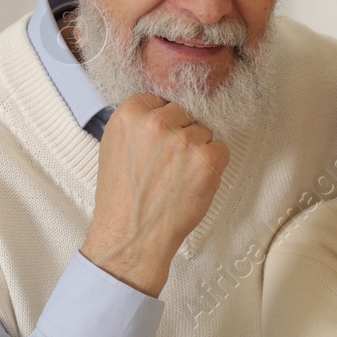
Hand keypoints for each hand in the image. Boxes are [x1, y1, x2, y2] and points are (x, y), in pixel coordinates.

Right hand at [81, 95, 229, 296]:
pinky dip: (213, 166)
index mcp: (129, 115)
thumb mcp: (114, 148)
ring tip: (177, 178)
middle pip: (184, 113)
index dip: (162, 124)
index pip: (159, 100)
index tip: (158, 142)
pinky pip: (222, 149)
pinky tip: (193, 183)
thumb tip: (162, 111)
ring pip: (204, 132)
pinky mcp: (206, 160)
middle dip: (180, 134)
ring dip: (197, 152)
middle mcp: (156, 123)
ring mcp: (183, 141)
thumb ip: (136, 125)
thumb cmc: (122, 200)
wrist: (132, 235)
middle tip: (167, 164)